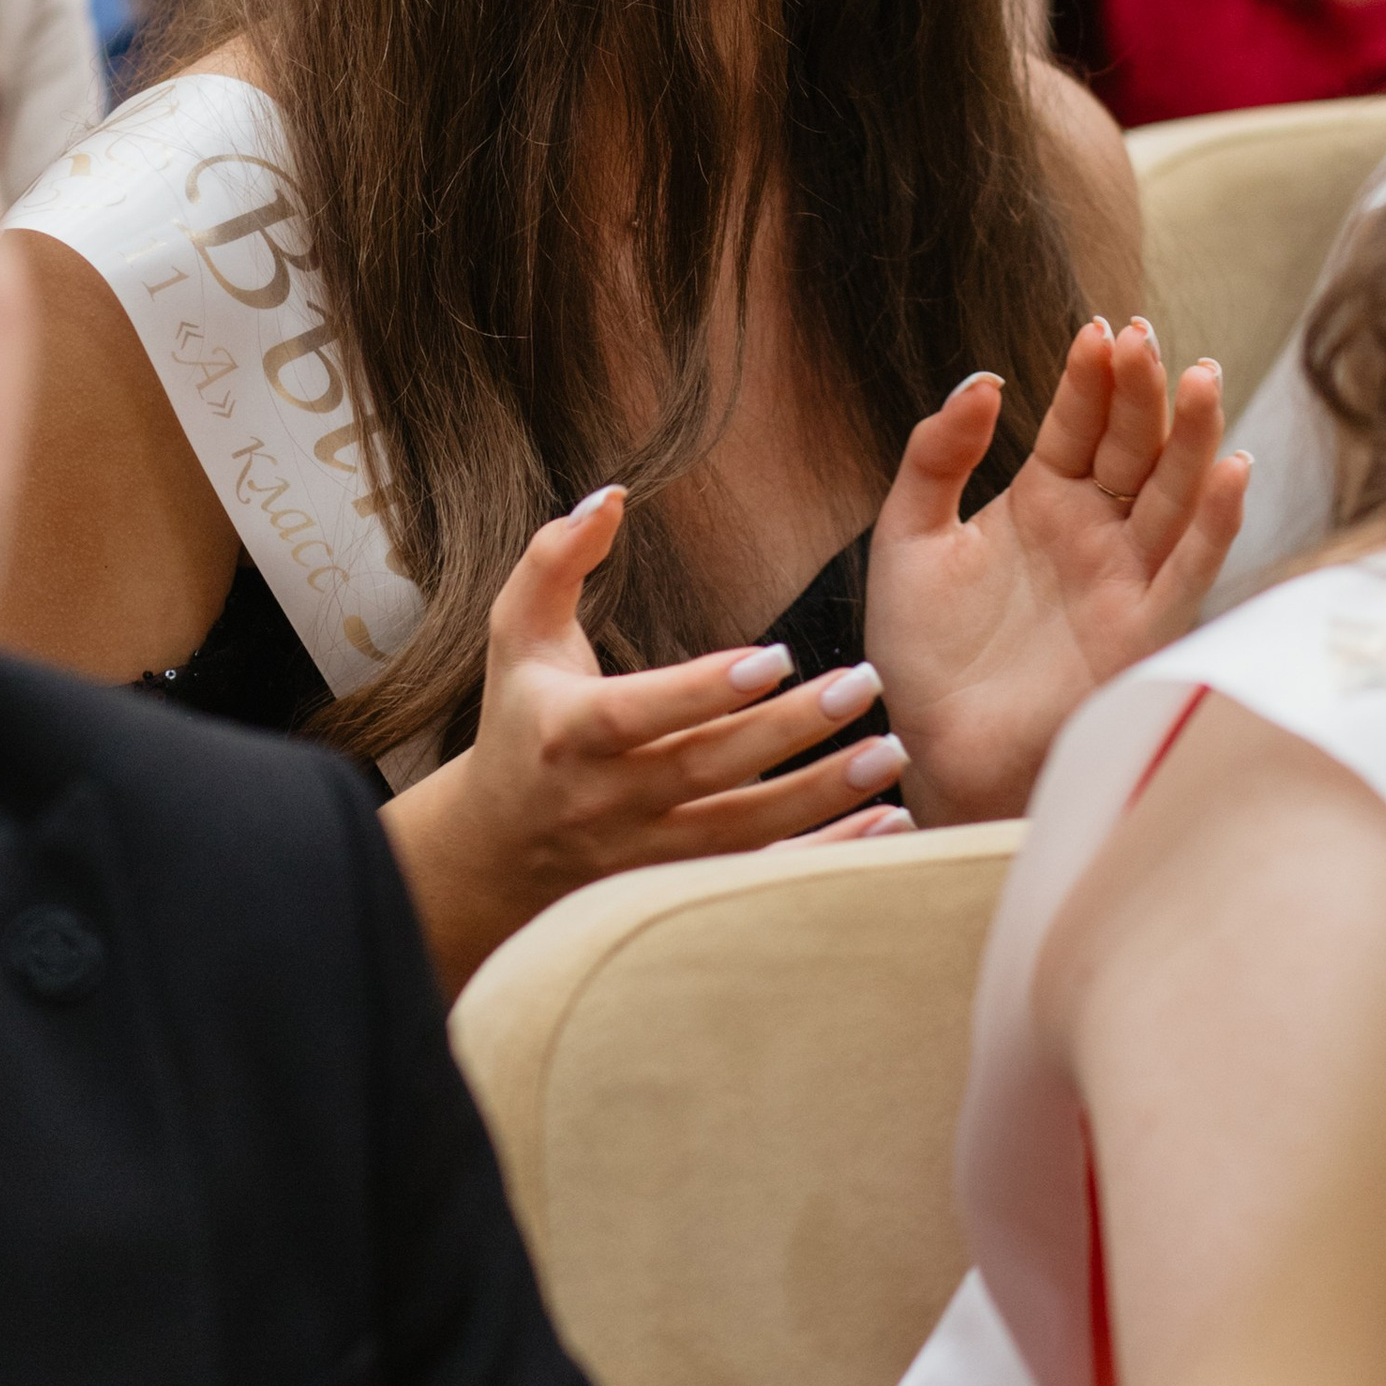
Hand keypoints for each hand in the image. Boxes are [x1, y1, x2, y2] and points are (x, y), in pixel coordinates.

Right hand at [383, 485, 913, 996]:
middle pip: (705, 770)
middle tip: (863, 685)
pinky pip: (760, 879)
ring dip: (823, 798)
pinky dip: (826, 858)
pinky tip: (889, 823)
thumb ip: (555, 558)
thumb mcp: (519, 632)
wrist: (496, 849)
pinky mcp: (678, 890)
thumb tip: (609, 496)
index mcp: (569, 733)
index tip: (779, 656)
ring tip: (889, 754)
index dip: (706, 690)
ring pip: (743, 835)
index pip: (640, 713)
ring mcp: (644, 858)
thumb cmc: (521, 717)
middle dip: (788, 731)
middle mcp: (606, 802)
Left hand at [866, 318, 1247, 825]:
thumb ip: (937, 456)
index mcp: (1043, 500)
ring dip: (1193, 438)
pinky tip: (1230, 469)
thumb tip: (984, 381)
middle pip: (1135, 446)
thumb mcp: (907, 536)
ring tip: (1201, 378)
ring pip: (1174, 494)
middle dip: (1144, 392)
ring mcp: (1124, 576)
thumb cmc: (922, 654)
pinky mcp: (1142, 628)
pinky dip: (1215, 521)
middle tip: (1146, 338)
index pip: (1080, 423)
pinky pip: (1189, 568)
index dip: (1092, 377)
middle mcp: (1095, 530)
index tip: (1098, 329)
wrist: (935, 749)